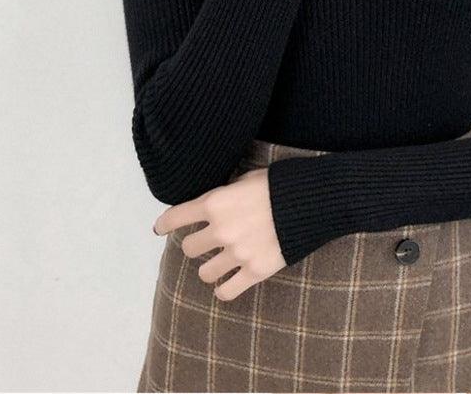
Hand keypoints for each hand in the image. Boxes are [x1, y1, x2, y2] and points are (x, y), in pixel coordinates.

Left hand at [152, 167, 285, 300]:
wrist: (310, 202)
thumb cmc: (279, 184)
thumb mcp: (247, 179)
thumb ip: (226, 194)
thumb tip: (216, 203)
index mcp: (215, 203)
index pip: (176, 217)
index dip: (165, 224)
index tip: (161, 228)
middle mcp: (221, 229)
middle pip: (188, 248)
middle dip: (197, 244)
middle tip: (208, 242)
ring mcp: (237, 253)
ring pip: (205, 272)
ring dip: (211, 267)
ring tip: (222, 262)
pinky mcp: (254, 271)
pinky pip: (226, 291)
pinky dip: (224, 289)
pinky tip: (228, 283)